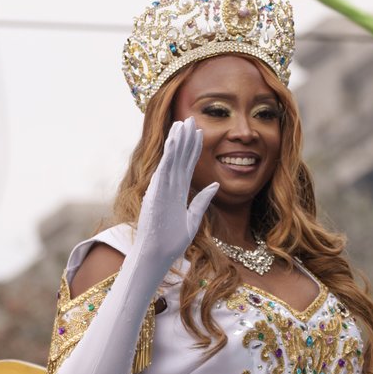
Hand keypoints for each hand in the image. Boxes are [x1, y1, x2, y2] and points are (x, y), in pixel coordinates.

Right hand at [134, 118, 218, 271]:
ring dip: (178, 140)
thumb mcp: (193, 219)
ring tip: (184, 122)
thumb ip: (202, 201)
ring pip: (172, 159)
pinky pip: (165, 168)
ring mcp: (162, 188)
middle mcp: (169, 187)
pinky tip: (175, 138)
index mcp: (177, 192)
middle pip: (180, 158)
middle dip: (186, 139)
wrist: (157, 254)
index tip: (199, 133)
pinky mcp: (157, 191)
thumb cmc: (172, 241)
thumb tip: (215, 184)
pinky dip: (170, 153)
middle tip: (192, 119)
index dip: (193, 149)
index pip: (187, 165)